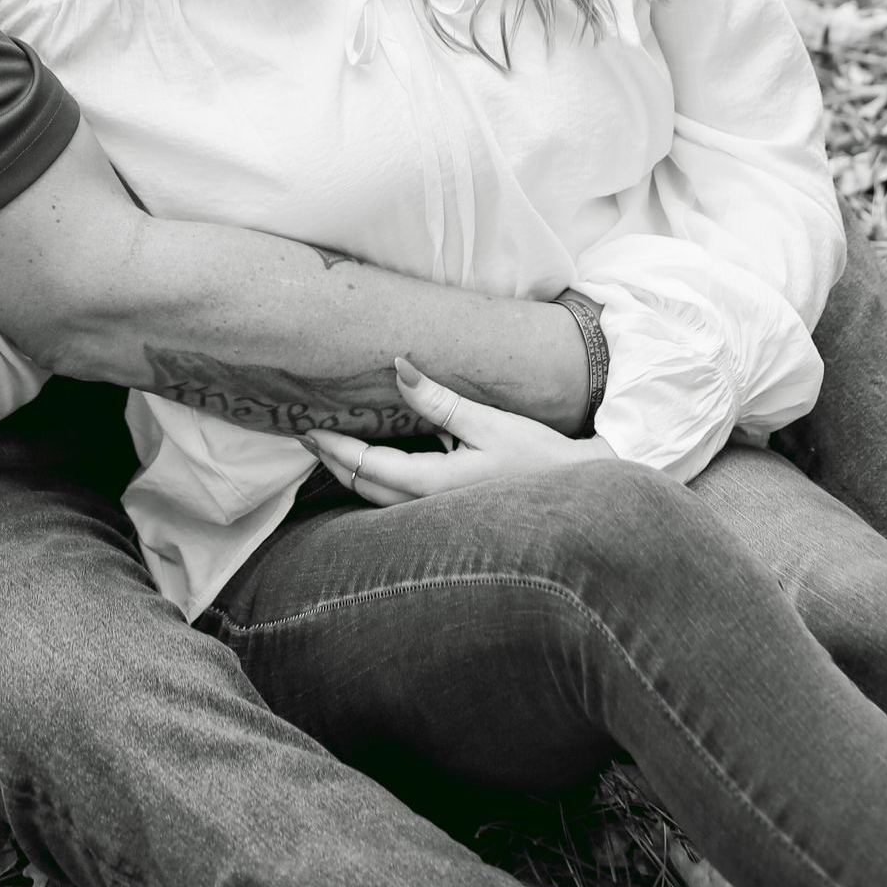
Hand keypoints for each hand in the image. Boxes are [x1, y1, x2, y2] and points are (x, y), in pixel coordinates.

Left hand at [305, 356, 598, 505]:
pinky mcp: (449, 517)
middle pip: (364, 488)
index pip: (367, 466)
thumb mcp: (488, 421)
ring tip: (330, 452)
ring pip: (378, 501)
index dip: (334, 448)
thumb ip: (438, 399)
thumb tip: (397, 367)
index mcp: (434, 485)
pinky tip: (372, 470)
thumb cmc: (537, 457)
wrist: (579, 497)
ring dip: (351, 475)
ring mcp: (438, 519)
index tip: (309, 430)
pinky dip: (374, 484)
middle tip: (308, 437)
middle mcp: (429, 509)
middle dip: (333, 462)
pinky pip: (396, 505)